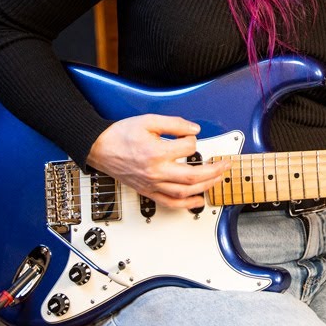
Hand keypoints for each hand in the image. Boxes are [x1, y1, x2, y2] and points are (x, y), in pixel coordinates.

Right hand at [86, 114, 228, 208]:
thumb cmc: (120, 135)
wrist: (99, 148)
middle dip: (214, 170)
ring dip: (206, 186)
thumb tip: (194, 129)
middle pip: (193, 176)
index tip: (191, 136)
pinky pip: (170, 203)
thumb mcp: (148, 121)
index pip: (188, 148)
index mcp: (156, 152)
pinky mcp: (148, 191)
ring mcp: (152, 184)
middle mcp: (156, 171)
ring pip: (185, 192)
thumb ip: (174, 123)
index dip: (194, 139)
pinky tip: (199, 201)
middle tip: (225, 164)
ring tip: (218, 179)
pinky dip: (187, 205)